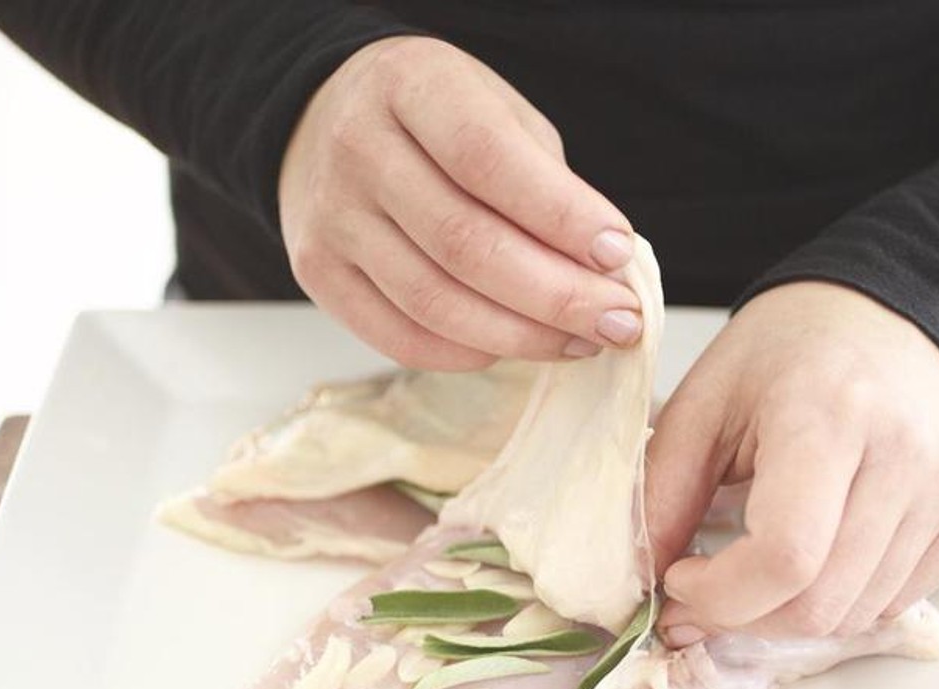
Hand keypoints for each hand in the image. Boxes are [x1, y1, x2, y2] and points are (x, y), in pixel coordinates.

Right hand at [279, 36, 642, 370]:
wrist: (328, 123)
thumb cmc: (441, 122)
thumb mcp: (500, 112)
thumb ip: (547, 181)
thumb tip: (603, 271)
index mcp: (409, 84)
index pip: (488, 159)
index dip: (560, 215)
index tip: (618, 253)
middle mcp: (357, 148)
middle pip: (465, 244)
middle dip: (557, 295)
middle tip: (620, 322)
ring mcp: (331, 217)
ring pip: (435, 302)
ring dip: (523, 336)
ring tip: (581, 342)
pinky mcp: (318, 273)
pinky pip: (401, 337)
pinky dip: (468, 354)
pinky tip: (515, 348)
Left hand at [645, 282, 938, 642]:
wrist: (900, 305)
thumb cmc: (794, 347)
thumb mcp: (707, 399)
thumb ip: (663, 490)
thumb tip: (640, 579)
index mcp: (831, 415)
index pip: (784, 558)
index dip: (720, 596)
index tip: (681, 580)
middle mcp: (906, 456)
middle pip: (820, 604)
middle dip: (746, 618)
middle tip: (706, 594)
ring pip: (858, 614)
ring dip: (791, 614)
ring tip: (759, 570)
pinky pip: (898, 599)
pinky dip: (843, 599)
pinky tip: (816, 555)